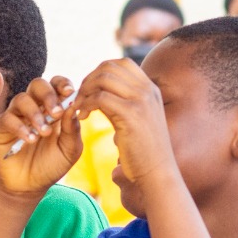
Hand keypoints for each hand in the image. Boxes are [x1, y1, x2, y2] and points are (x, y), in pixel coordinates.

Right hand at [0, 77, 81, 194]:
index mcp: (54, 108)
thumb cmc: (52, 165)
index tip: (70, 92)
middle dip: (48, 95)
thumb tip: (73, 107)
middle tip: (56, 113)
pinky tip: (30, 140)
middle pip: (38, 84)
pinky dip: (20, 127)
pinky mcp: (2, 127)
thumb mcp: (69, 150)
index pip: (57, 85)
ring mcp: (17, 115)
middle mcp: (35, 107)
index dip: (63, 84)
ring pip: (22, 99)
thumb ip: (73, 129)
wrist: (30, 186)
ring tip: (44, 133)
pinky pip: (8, 118)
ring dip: (35, 114)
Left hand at [72, 59, 174, 186]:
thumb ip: (123, 103)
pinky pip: (100, 98)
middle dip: (88, 80)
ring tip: (79, 108)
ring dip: (84, 91)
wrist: (158, 173)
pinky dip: (86, 104)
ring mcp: (141, 100)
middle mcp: (147, 90)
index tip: (90, 91)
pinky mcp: (131, 114)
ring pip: (103, 79)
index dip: (100, 72)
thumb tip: (102, 94)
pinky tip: (82, 117)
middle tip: (79, 99)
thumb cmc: (144, 152)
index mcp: (150, 89)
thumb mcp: (138, 120)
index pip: (122, 63)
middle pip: (110, 67)